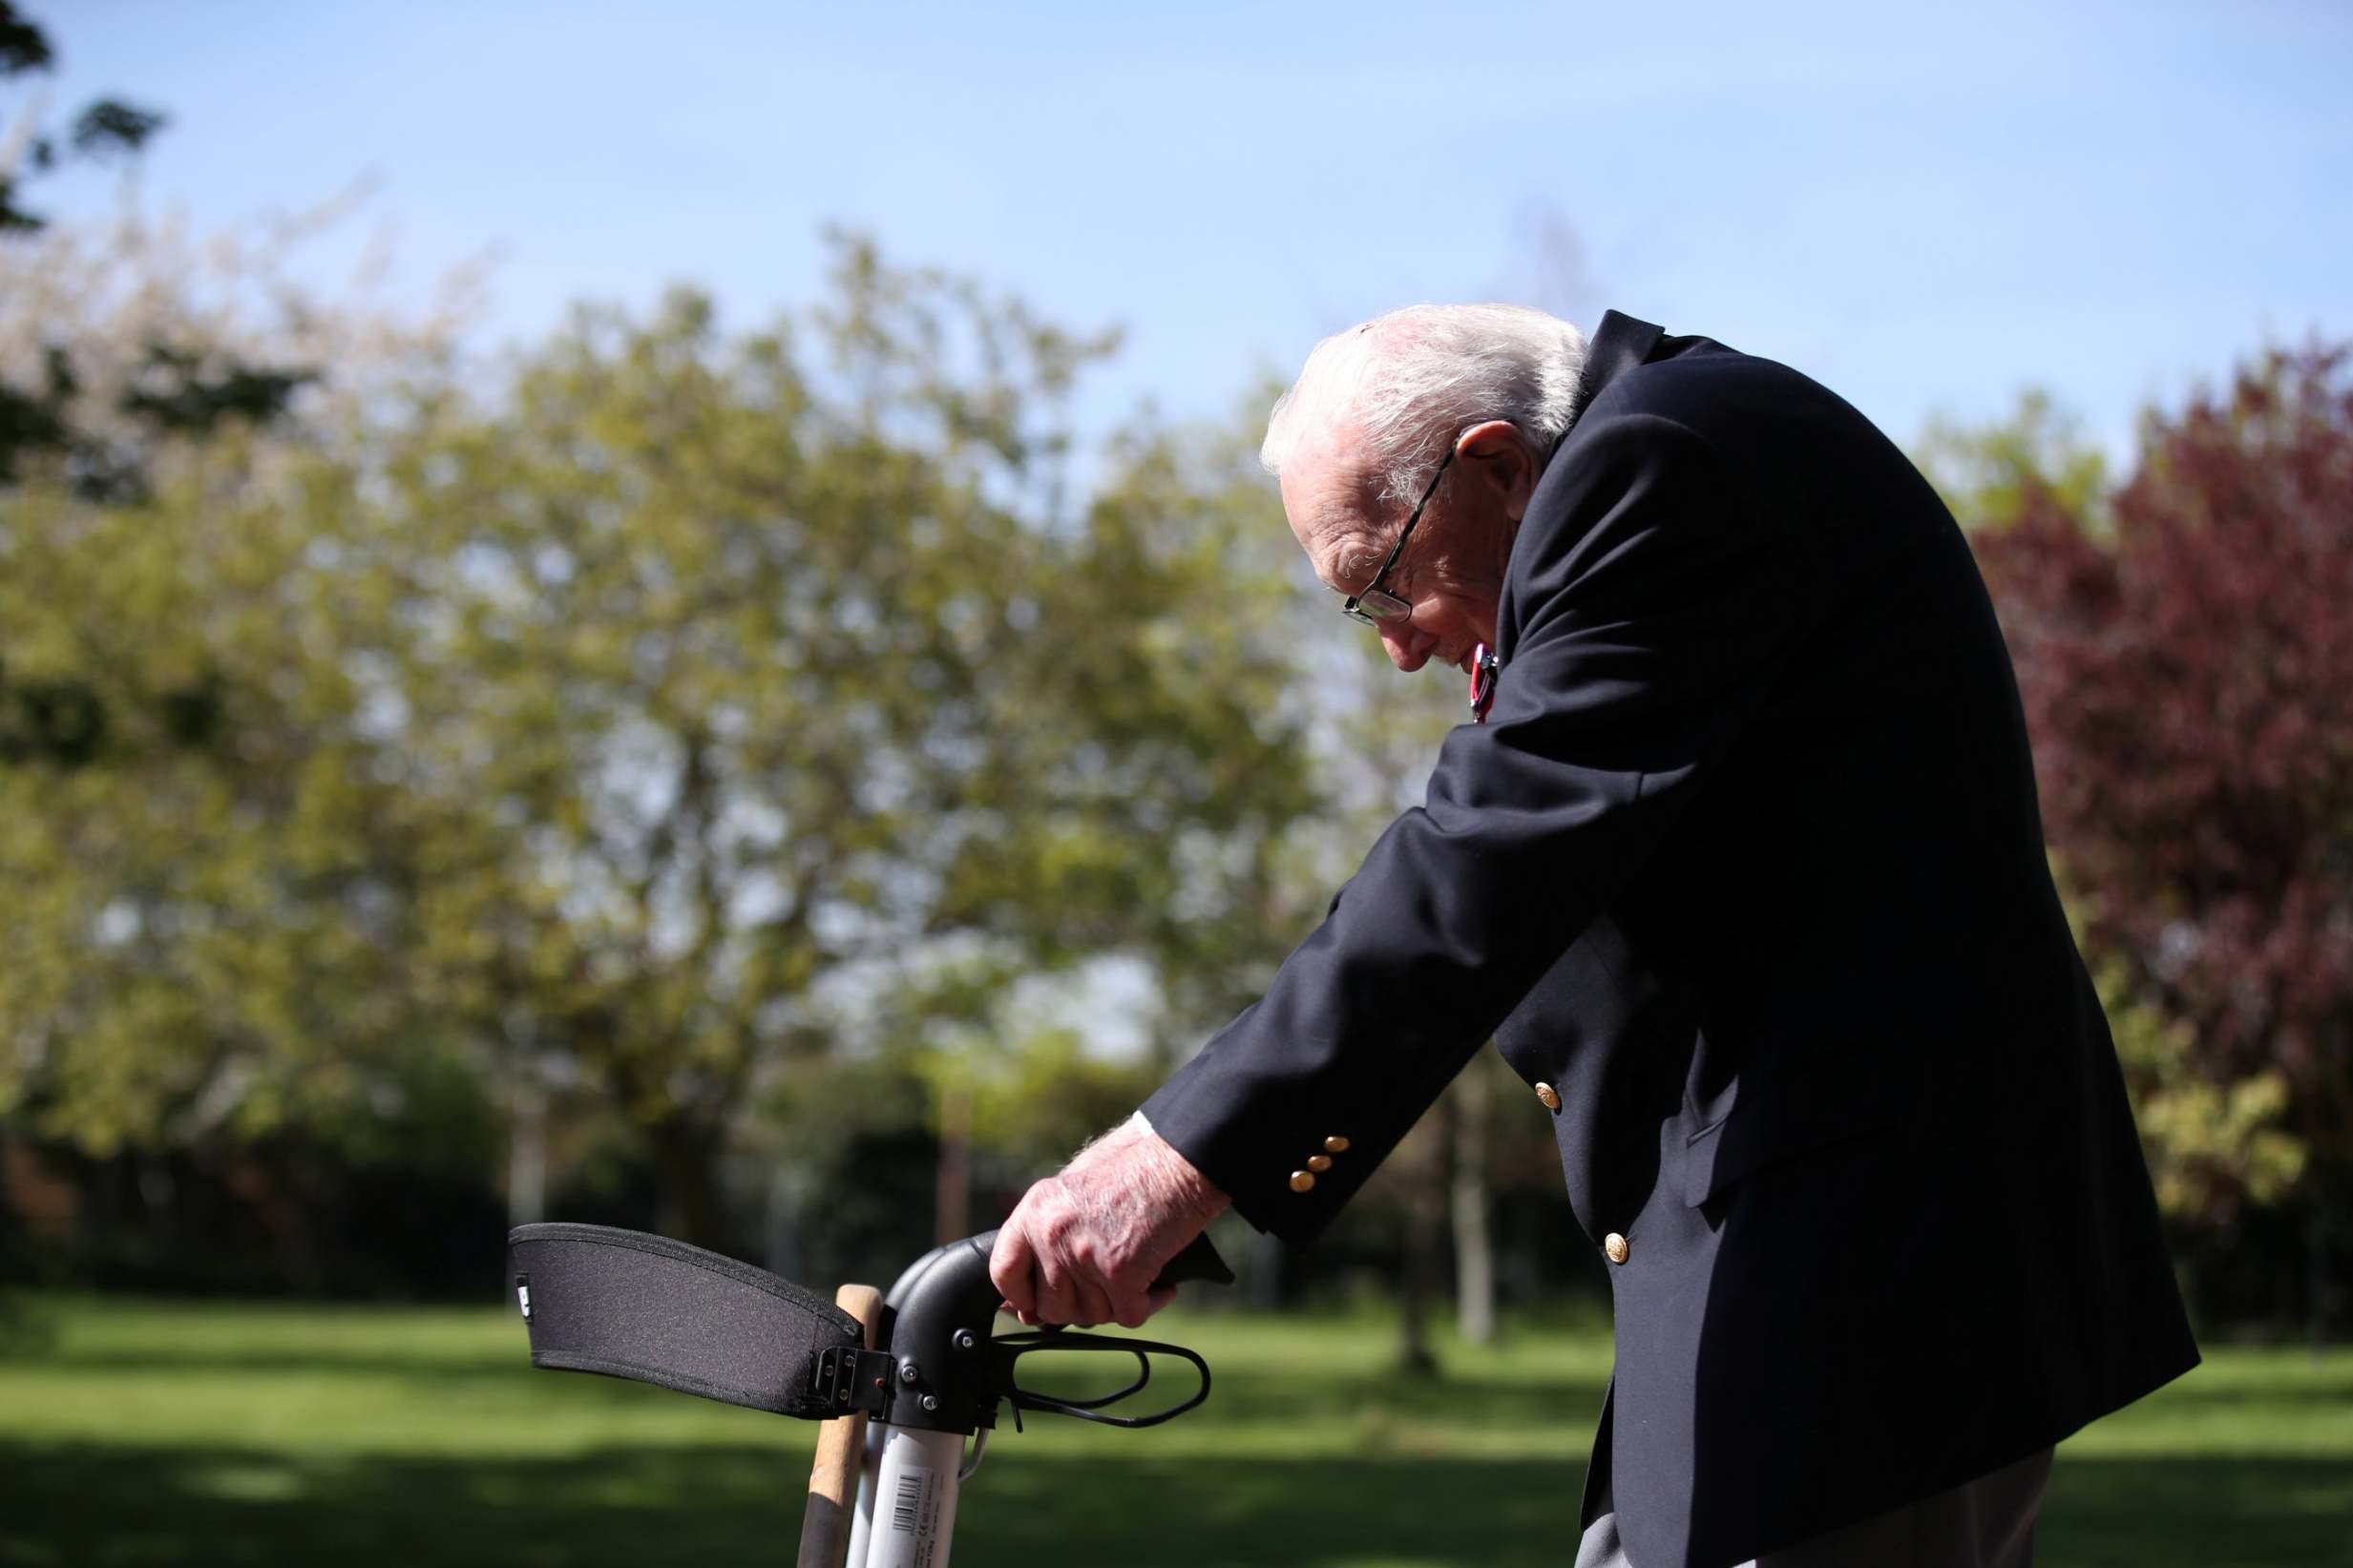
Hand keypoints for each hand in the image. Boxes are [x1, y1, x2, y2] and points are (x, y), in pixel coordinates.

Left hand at [989, 1113, 1229, 1328]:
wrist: (1181, 1159)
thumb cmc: (1135, 1168)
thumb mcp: (1074, 1189)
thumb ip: (1048, 1233)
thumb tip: (1029, 1297)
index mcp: (1034, 1211)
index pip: (1003, 1273)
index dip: (1020, 1298)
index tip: (1035, 1307)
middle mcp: (1052, 1235)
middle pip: (1051, 1306)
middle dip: (1081, 1305)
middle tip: (1108, 1285)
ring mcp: (1084, 1256)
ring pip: (1093, 1316)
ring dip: (1117, 1304)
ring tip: (1137, 1274)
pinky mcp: (1121, 1273)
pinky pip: (1130, 1315)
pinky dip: (1149, 1304)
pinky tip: (1161, 1284)